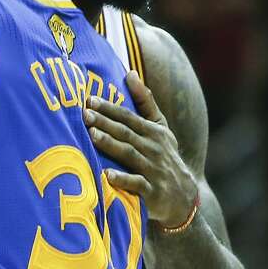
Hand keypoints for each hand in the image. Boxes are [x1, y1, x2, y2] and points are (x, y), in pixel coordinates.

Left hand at [85, 72, 198, 227]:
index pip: (128, 117)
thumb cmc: (165, 156)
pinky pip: (136, 184)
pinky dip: (122, 179)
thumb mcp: (160, 127)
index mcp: (153, 131)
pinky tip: (107, 175)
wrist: (183, 195)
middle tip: (84, 114)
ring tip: (92, 136)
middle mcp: (153, 148)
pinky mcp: (152, 191)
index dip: (110, 108)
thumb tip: (130, 73)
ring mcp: (152, 169)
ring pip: (129, 154)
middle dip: (105, 123)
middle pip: (125, 133)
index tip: (90, 100)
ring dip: (110, 145)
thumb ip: (145, 101)